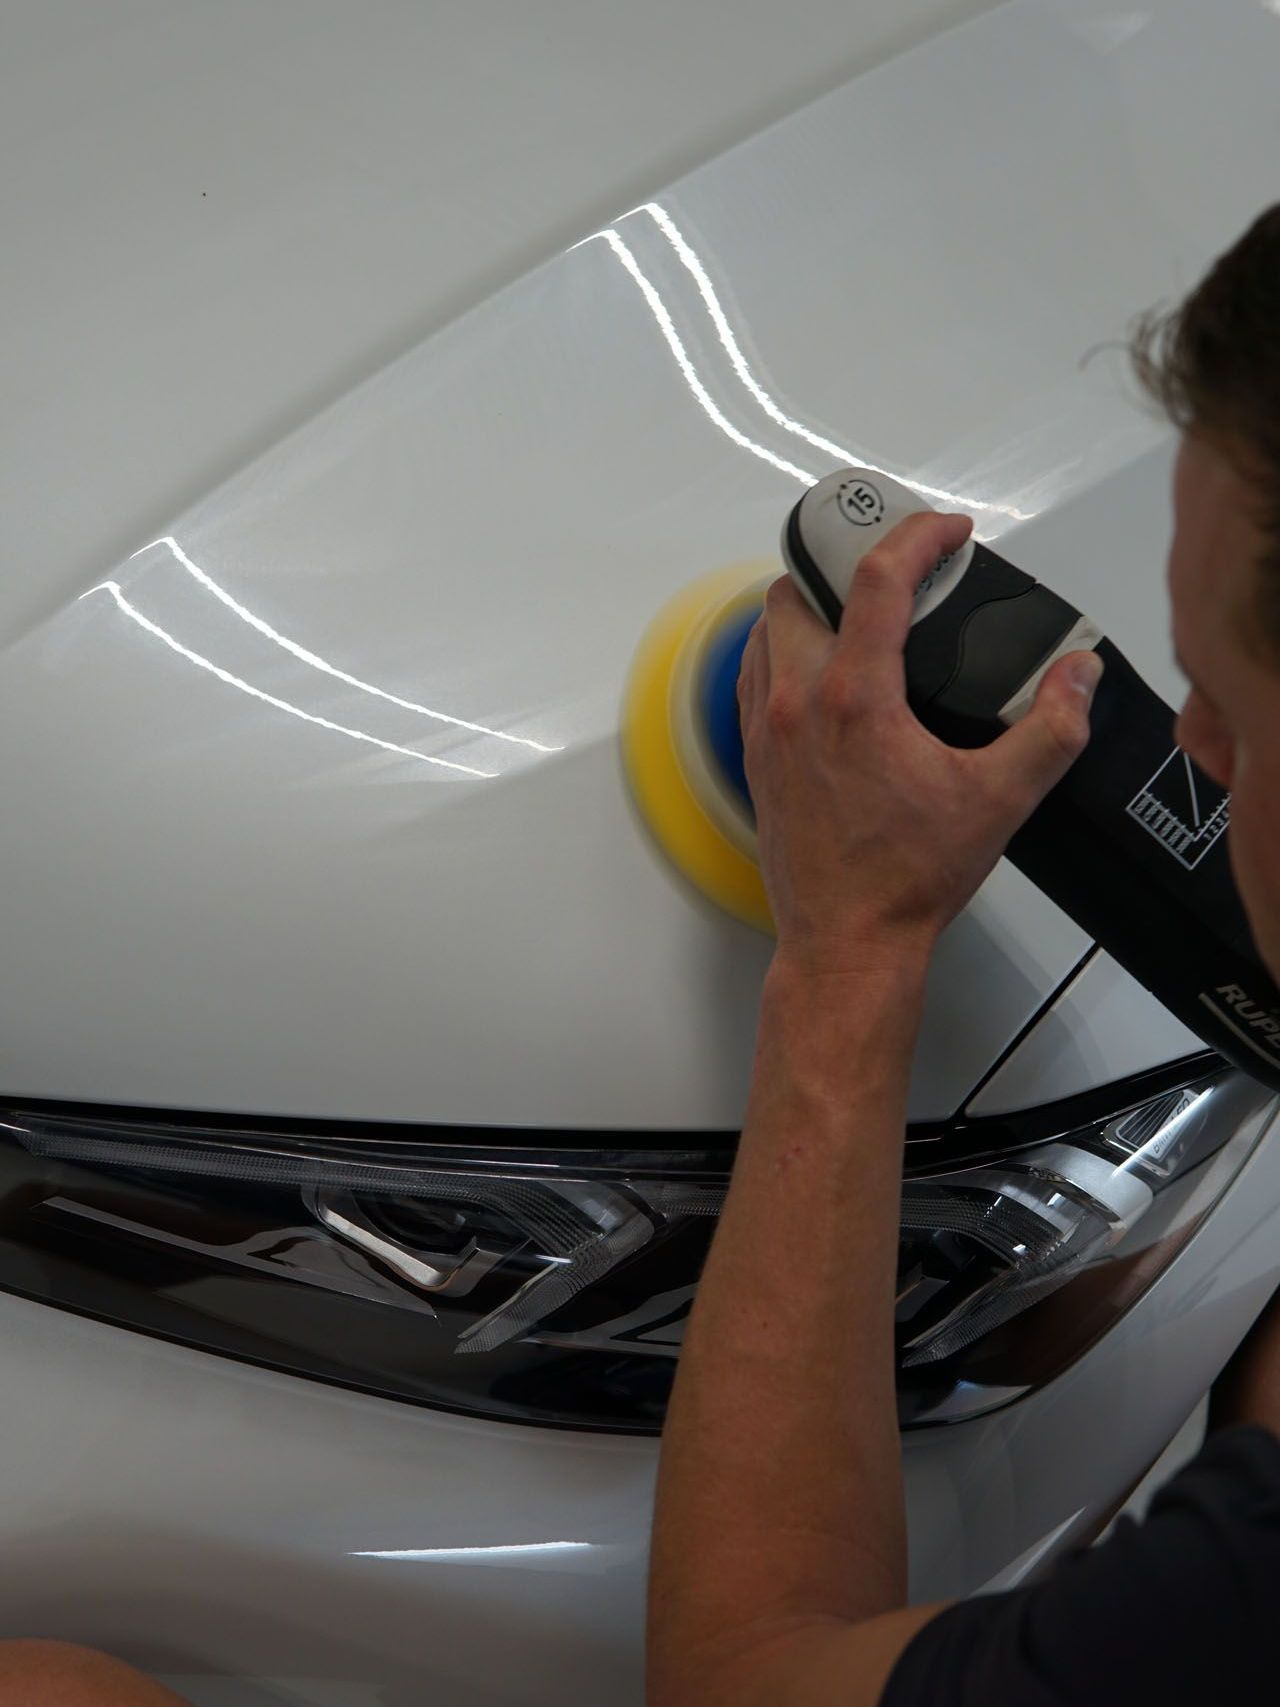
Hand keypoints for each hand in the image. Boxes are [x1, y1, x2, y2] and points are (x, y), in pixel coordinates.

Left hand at [738, 510, 1102, 974]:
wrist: (847, 942)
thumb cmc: (905, 880)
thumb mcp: (1001, 800)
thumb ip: (1052, 728)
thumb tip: (1076, 677)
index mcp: (854, 699)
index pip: (876, 578)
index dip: (918, 536)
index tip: (948, 532)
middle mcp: (797, 702)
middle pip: (799, 589)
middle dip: (846, 566)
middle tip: (897, 576)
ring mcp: (765, 729)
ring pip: (766, 628)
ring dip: (808, 607)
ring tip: (860, 617)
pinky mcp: (753, 757)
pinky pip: (752, 674)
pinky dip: (782, 652)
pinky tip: (823, 672)